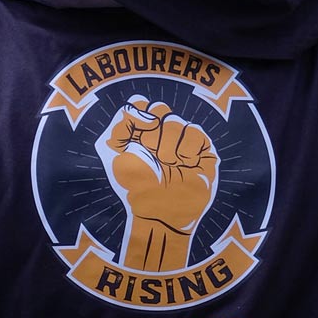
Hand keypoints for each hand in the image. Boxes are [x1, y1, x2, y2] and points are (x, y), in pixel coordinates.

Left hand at [99, 97, 217, 270]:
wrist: (159, 214)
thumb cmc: (135, 187)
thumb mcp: (114, 155)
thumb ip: (121, 125)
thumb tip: (144, 112)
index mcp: (141, 129)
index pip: (141, 103)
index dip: (139, 114)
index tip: (138, 135)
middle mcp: (163, 130)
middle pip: (160, 109)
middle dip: (153, 135)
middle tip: (153, 156)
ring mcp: (183, 139)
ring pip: (178, 121)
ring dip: (169, 146)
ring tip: (169, 166)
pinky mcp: (203, 149)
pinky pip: (196, 132)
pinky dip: (187, 150)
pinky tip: (184, 165)